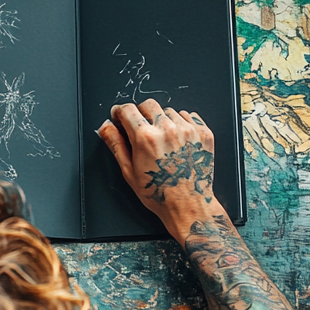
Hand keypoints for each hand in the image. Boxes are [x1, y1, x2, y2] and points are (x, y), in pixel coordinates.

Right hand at [98, 100, 224, 245]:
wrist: (188, 204)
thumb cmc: (159, 193)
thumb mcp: (129, 171)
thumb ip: (116, 144)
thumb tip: (106, 127)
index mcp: (145, 138)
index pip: (128, 109)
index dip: (120, 112)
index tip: (120, 116)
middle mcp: (167, 130)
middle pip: (148, 104)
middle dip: (140, 114)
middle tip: (141, 130)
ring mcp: (187, 130)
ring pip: (168, 110)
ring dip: (161, 120)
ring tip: (162, 141)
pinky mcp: (203, 133)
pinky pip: (188, 116)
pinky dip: (180, 123)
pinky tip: (177, 141)